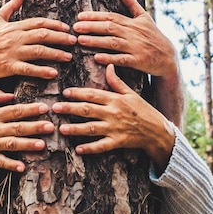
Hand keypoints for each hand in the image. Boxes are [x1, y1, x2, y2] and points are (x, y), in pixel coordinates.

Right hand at [0, 0, 76, 80]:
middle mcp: (15, 38)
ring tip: (68, 56)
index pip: (38, 23)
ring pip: (39, 51)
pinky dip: (42, 71)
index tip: (67, 28)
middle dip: (61, 38)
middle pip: (43, 35)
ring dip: (56, 53)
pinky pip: (28, 69)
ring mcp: (12, 52)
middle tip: (74, 41)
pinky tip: (53, 73)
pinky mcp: (8, 66)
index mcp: (14, 26)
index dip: (54, 25)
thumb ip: (10, 6)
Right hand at [0, 89, 54, 174]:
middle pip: (17, 127)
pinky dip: (10, 165)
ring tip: (43, 144)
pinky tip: (22, 167)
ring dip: (27, 144)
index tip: (45, 108)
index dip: (30, 109)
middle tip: (51, 126)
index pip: (14, 111)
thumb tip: (12, 95)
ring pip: (11, 144)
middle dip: (35, 127)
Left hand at [52, 65, 174, 173]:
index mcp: (115, 99)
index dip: (78, 93)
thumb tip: (109, 65)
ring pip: (91, 128)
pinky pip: (102, 146)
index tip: (65, 92)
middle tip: (55, 108)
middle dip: (70, 109)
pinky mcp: (118, 142)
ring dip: (75, 129)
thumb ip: (116, 81)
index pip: (93, 94)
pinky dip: (90, 148)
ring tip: (61, 129)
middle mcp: (113, 113)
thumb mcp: (130, 92)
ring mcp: (115, 128)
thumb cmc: (142, 109)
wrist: (157, 130)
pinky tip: (78, 148)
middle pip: (88, 110)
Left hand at [73, 0, 177, 77]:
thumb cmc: (154, 36)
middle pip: (110, 28)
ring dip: (96, 41)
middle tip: (75, 27)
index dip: (95, 16)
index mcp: (132, 22)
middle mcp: (133, 33)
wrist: (168, 57)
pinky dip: (110, 58)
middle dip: (91, 27)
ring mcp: (135, 47)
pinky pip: (122, 59)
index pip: (111, 17)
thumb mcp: (144, 17)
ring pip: (113, 43)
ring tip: (81, 40)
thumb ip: (131, 3)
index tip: (80, 16)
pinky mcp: (138, 61)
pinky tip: (97, 58)